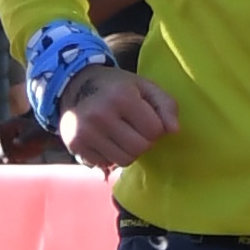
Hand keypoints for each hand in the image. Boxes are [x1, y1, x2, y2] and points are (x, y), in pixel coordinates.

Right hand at [56, 63, 179, 173]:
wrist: (76, 85)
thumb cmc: (118, 87)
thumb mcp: (145, 87)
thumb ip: (167, 105)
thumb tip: (174, 131)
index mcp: (121, 97)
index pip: (154, 131)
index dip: (154, 127)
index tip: (144, 119)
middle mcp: (100, 115)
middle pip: (139, 148)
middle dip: (142, 142)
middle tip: (133, 129)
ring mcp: (84, 131)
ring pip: (124, 161)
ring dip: (128, 152)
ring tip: (120, 136)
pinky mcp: (74, 145)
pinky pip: (105, 165)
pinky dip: (109, 156)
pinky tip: (104, 140)